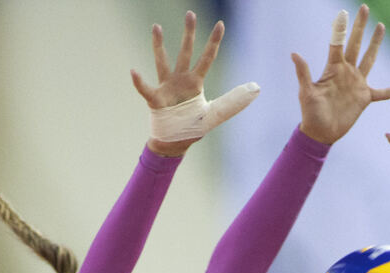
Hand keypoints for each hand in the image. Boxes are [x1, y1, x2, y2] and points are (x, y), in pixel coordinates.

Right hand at [132, 12, 256, 155]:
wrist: (174, 142)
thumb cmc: (192, 125)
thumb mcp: (215, 115)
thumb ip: (232, 102)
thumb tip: (256, 89)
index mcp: (196, 82)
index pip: (207, 58)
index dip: (214, 41)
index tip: (221, 24)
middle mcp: (180, 79)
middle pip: (186, 52)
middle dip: (188, 33)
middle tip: (190, 13)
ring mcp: (166, 87)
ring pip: (162, 62)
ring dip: (159, 45)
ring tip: (156, 27)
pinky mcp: (155, 99)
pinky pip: (145, 89)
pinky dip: (139, 81)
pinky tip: (134, 71)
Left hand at [293, 5, 389, 144]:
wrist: (321, 133)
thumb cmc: (310, 113)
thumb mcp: (306, 93)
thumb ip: (304, 73)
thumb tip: (294, 54)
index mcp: (333, 69)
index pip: (338, 43)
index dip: (341, 28)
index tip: (344, 12)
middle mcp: (346, 72)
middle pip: (356, 44)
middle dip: (361, 27)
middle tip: (365, 8)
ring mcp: (357, 84)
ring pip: (369, 59)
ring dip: (375, 44)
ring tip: (381, 27)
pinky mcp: (365, 98)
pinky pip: (383, 92)